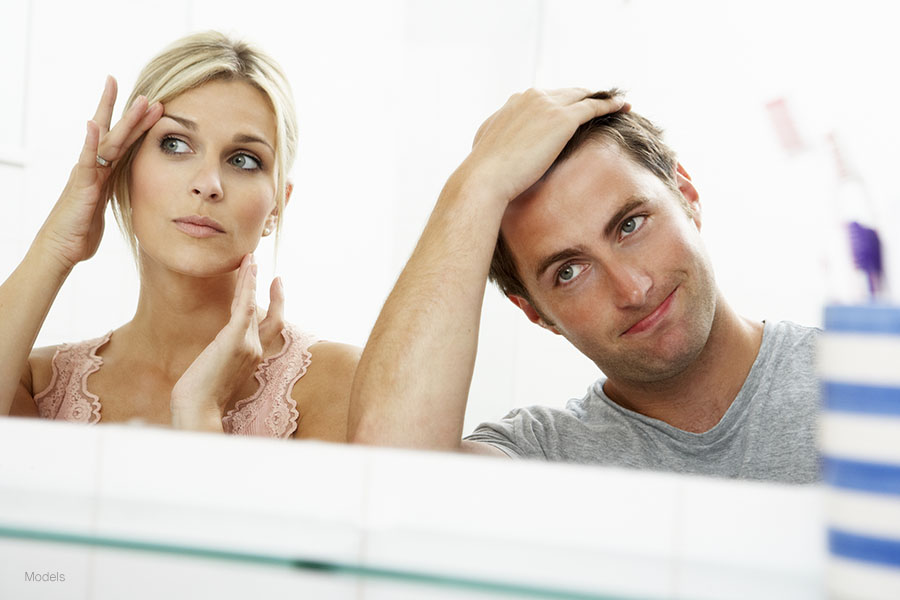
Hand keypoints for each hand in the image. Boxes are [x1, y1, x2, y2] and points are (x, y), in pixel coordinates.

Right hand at [34, 76, 162, 271]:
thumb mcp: (105, 207)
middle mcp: (95, 167)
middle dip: (133, 114)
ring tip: (138, 100)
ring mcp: (87, 174)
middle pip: (117, 135)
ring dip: (124, 121)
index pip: (122, 142)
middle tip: (148, 93)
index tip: (150, 104)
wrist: (61, 248)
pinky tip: (93, 125)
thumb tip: (129, 190)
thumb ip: (113, 192)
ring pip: (108, 142)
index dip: (135, 124)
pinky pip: (86, 161)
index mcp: (104, 172)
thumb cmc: (81, 230)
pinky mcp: (81, 186)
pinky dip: (90, 143)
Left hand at [170, 255, 286, 431]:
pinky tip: (248, 269)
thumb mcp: (215, 373)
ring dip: (251, 279)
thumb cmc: (200, 399)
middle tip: (257, 263)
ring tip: (249, 258)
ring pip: (253, 304)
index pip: (270, 326)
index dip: (275, 305)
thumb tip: (215, 351)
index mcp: (252, 357)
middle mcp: (255, 350)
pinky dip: (248, 286)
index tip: (274, 285)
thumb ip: (222, 358)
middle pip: (266, 312)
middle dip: (262, 286)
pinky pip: (244, 306)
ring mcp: (248, 345)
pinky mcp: (235, 340)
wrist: (198, 411)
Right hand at [456, 88, 627, 205]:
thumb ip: (502, 140)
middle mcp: (531, 96)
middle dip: (585, 96)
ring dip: (602, 97)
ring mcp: (547, 105)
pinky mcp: (563, 118)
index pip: (546, 97)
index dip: (562, 102)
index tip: (574, 109)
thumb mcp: (490, 149)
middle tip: (603, 101)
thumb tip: (505, 150)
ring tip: (619, 102)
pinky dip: (609, 104)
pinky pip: (594, 106)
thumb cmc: (485, 173)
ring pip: (583, 95)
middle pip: (567, 92)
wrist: (486, 178)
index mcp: (514, 102)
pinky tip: (622, 106)